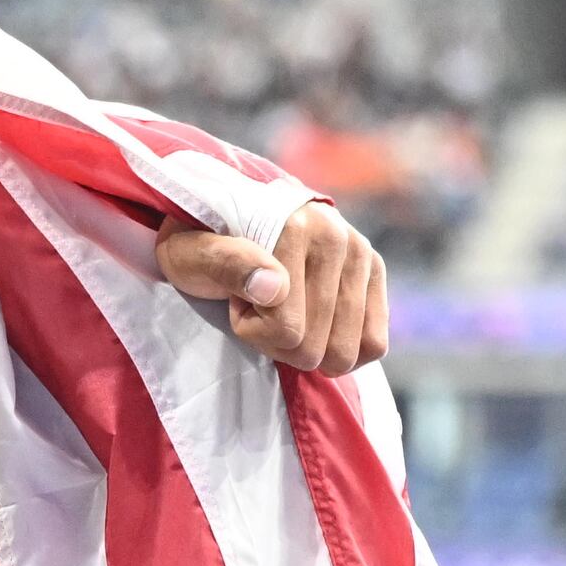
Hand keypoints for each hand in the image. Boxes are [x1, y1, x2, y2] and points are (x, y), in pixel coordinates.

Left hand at [150, 201, 386, 378]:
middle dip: (276, 341)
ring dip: (305, 342)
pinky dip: (338, 346)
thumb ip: (225, 265)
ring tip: (283, 307)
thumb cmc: (203, 244)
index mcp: (293, 228)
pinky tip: (314, 320)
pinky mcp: (374, 269)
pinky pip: (373, 343)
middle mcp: (336, 237)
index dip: (249, 328)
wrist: (232, 214)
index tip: (235, 299)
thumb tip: (274, 289)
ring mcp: (360, 253)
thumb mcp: (191, 253)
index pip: (285, 328)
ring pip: (343, 352)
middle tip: (259, 307)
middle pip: (314, 347)